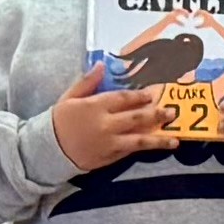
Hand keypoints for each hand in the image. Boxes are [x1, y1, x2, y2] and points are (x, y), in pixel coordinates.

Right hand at [49, 62, 167, 173]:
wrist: (48, 149)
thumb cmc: (59, 121)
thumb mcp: (69, 97)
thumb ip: (87, 82)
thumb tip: (101, 65)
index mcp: (95, 106)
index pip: (123, 99)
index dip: (139, 96)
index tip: (152, 94)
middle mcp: (106, 124)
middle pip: (137, 118)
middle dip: (156, 114)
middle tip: (171, 112)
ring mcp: (109, 143)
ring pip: (139, 140)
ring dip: (159, 139)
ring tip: (175, 139)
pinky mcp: (110, 157)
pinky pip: (130, 152)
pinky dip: (144, 149)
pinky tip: (155, 146)